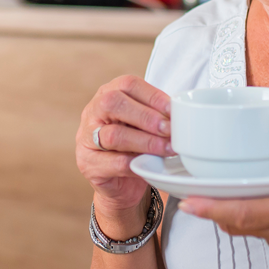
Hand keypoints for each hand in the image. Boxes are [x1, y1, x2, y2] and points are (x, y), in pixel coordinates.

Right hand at [76, 75, 173, 234]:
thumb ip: (156, 116)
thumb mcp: (144, 126)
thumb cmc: (135, 147)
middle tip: (169, 129)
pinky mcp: (88, 164)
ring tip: (167, 148)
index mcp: (108, 94)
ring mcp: (86, 138)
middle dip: (146, 116)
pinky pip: (113, 162)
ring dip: (145, 141)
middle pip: (113, 103)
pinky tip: (150, 165)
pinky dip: (135, 163)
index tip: (173, 109)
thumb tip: (182, 114)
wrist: (120, 183)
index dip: (152, 95)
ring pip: (113, 135)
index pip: (128, 84)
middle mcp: (93, 112)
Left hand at [177, 101, 268, 268]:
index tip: (187, 200)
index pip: (247, 213)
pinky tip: (260, 198)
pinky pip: (266, 236)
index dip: (214, 208)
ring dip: (236, 211)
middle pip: (238, 223)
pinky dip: (256, 218)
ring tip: (221, 187)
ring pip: (251, 230)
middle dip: (213, 207)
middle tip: (189, 188)